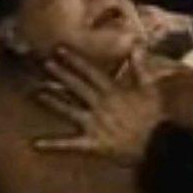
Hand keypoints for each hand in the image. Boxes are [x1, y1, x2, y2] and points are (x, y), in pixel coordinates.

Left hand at [32, 47, 162, 164]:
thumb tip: (136, 47)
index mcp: (112, 92)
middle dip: (61, 74)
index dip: (75, 61)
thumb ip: (140, 68)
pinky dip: (53, 145)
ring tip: (37, 93)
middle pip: (77, 87)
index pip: (91, 73)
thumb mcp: (150, 89)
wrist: (156, 144)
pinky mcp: (91, 143)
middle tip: (46, 64)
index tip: (60, 50)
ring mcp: (93, 124)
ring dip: (53, 102)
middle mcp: (99, 105)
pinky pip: (70, 144)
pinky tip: (36, 144)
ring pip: (69, 110)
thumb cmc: (153, 117)